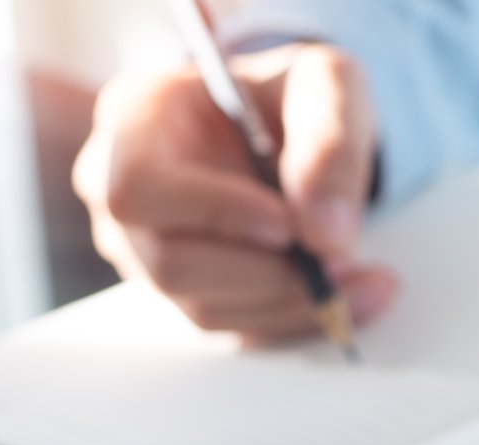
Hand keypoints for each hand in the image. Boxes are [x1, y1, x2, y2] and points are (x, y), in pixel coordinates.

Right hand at [72, 46, 397, 339]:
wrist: (285, 127)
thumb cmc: (289, 95)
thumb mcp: (326, 84)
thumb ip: (330, 142)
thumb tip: (327, 235)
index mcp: (133, 118)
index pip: (137, 186)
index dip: (211, 214)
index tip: (286, 226)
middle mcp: (116, 188)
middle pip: (169, 262)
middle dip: (265, 272)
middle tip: (342, 259)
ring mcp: (141, 249)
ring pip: (203, 307)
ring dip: (290, 303)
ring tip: (362, 277)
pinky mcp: (181, 291)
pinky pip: (232, 327)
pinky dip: (296, 319)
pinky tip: (353, 296)